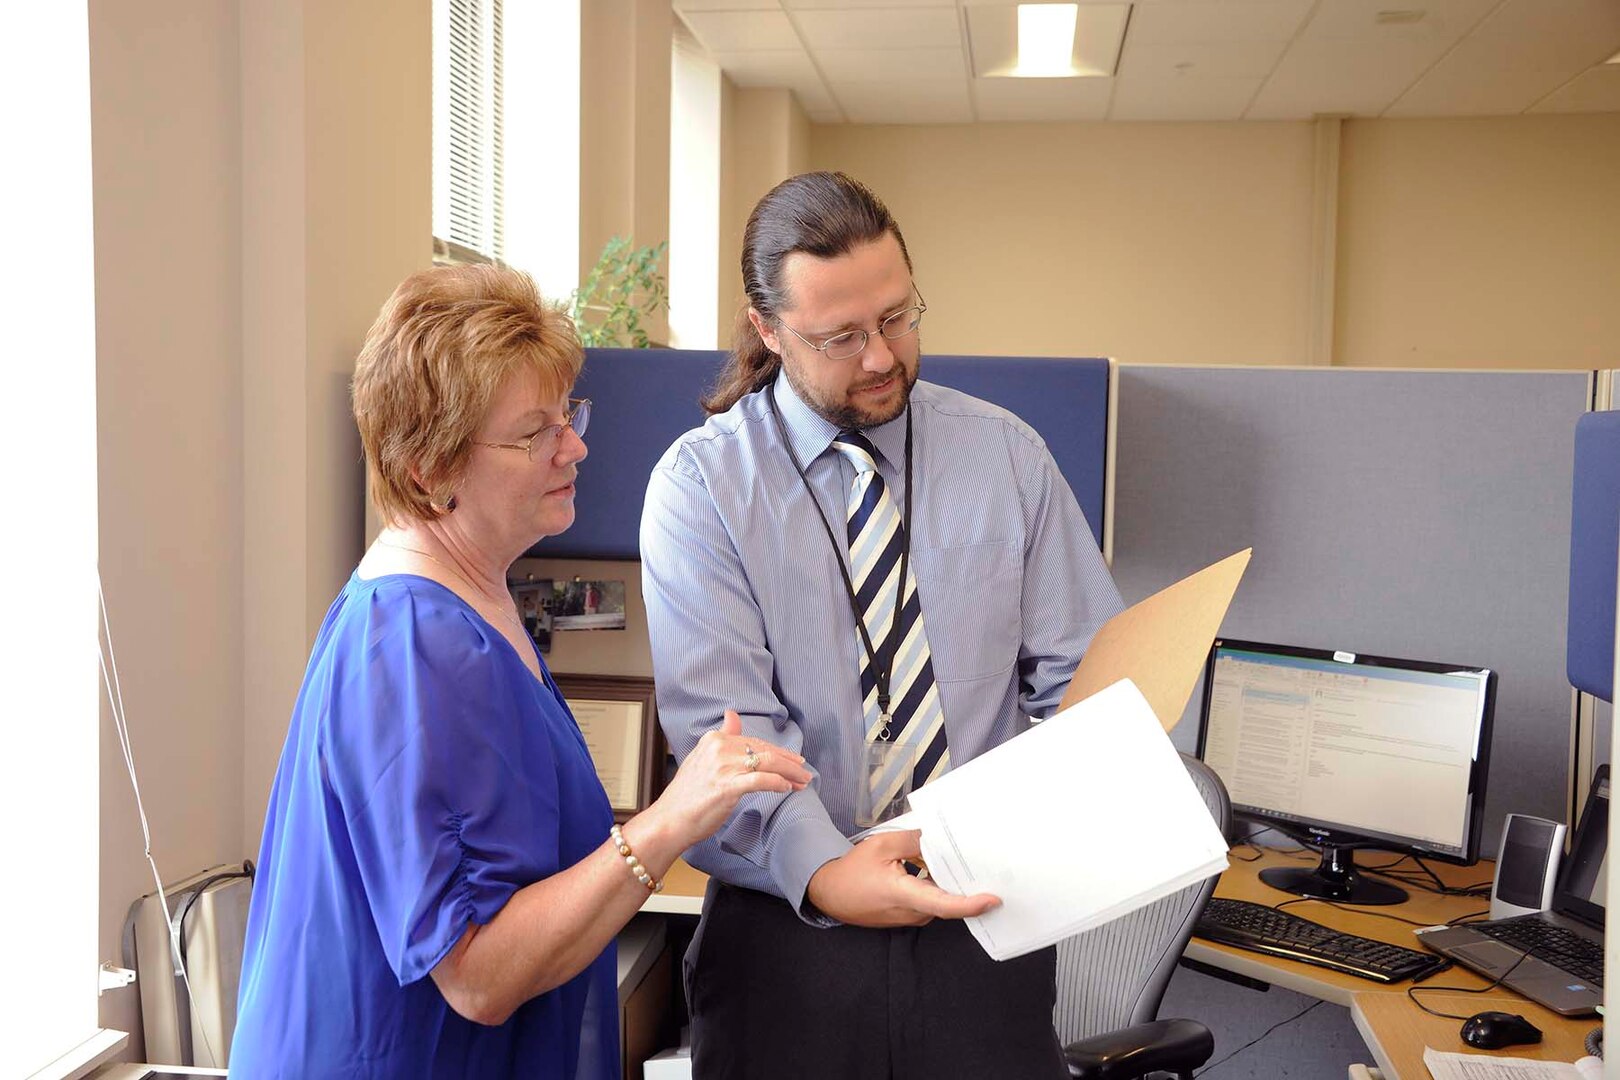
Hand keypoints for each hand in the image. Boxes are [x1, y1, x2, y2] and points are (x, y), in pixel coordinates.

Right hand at [641, 710, 811, 853]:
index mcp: (713, 739)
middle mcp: (719, 748)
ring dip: (790, 772)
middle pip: (764, 750)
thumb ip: (721, 736)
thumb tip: (732, 714)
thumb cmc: (686, 795)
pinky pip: (761, 780)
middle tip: (805, 772)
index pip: (755, 741)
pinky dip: (777, 783)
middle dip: (789, 762)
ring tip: (803, 782)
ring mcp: (723, 767)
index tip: (793, 760)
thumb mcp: (701, 758)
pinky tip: (787, 788)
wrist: (669, 821)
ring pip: (767, 763)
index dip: (778, 752)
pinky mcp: (728, 787)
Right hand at [807, 830, 1000, 927]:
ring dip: (946, 881)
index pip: (945, 905)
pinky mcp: (908, 915)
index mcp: (905, 895)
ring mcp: (910, 917)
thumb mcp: (882, 845)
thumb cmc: (853, 871)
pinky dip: (935, 885)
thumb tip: (938, 839)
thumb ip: (913, 840)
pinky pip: (929, 900)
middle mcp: (912, 912)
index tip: (992, 899)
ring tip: (955, 857)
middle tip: (982, 862)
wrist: (830, 893)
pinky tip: (933, 865)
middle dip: (964, 882)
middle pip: (947, 899)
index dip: (971, 904)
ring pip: (938, 898)